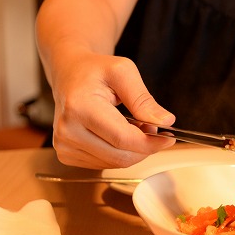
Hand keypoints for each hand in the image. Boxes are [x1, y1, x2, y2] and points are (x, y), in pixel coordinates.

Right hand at [49, 49, 176, 168]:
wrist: (69, 74)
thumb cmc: (95, 71)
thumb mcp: (123, 72)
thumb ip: (143, 99)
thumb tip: (165, 121)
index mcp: (79, 107)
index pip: (123, 139)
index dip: (151, 143)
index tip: (169, 138)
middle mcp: (67, 130)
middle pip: (120, 156)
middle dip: (144, 147)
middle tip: (152, 128)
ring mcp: (64, 145)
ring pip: (114, 163)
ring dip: (133, 150)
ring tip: (134, 126)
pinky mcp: (66, 155)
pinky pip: (104, 164)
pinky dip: (119, 153)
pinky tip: (118, 135)